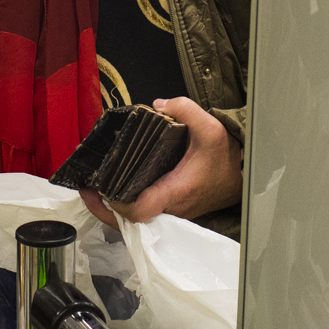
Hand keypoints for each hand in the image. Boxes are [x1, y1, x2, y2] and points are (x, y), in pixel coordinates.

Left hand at [81, 98, 242, 227]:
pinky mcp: (172, 213)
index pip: (139, 210)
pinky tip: (114, 194)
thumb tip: (158, 105)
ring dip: (111, 211)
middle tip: (86, 190)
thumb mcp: (211, 128)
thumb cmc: (226, 157)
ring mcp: (171, 214)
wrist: (242, 176)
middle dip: (103, 209)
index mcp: (175, 191)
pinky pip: (143, 218)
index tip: (102, 188)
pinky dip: (124, 210)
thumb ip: (186, 110)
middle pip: (128, 222)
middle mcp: (171, 209)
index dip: (116, 204)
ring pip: (133, 223)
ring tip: (94, 191)